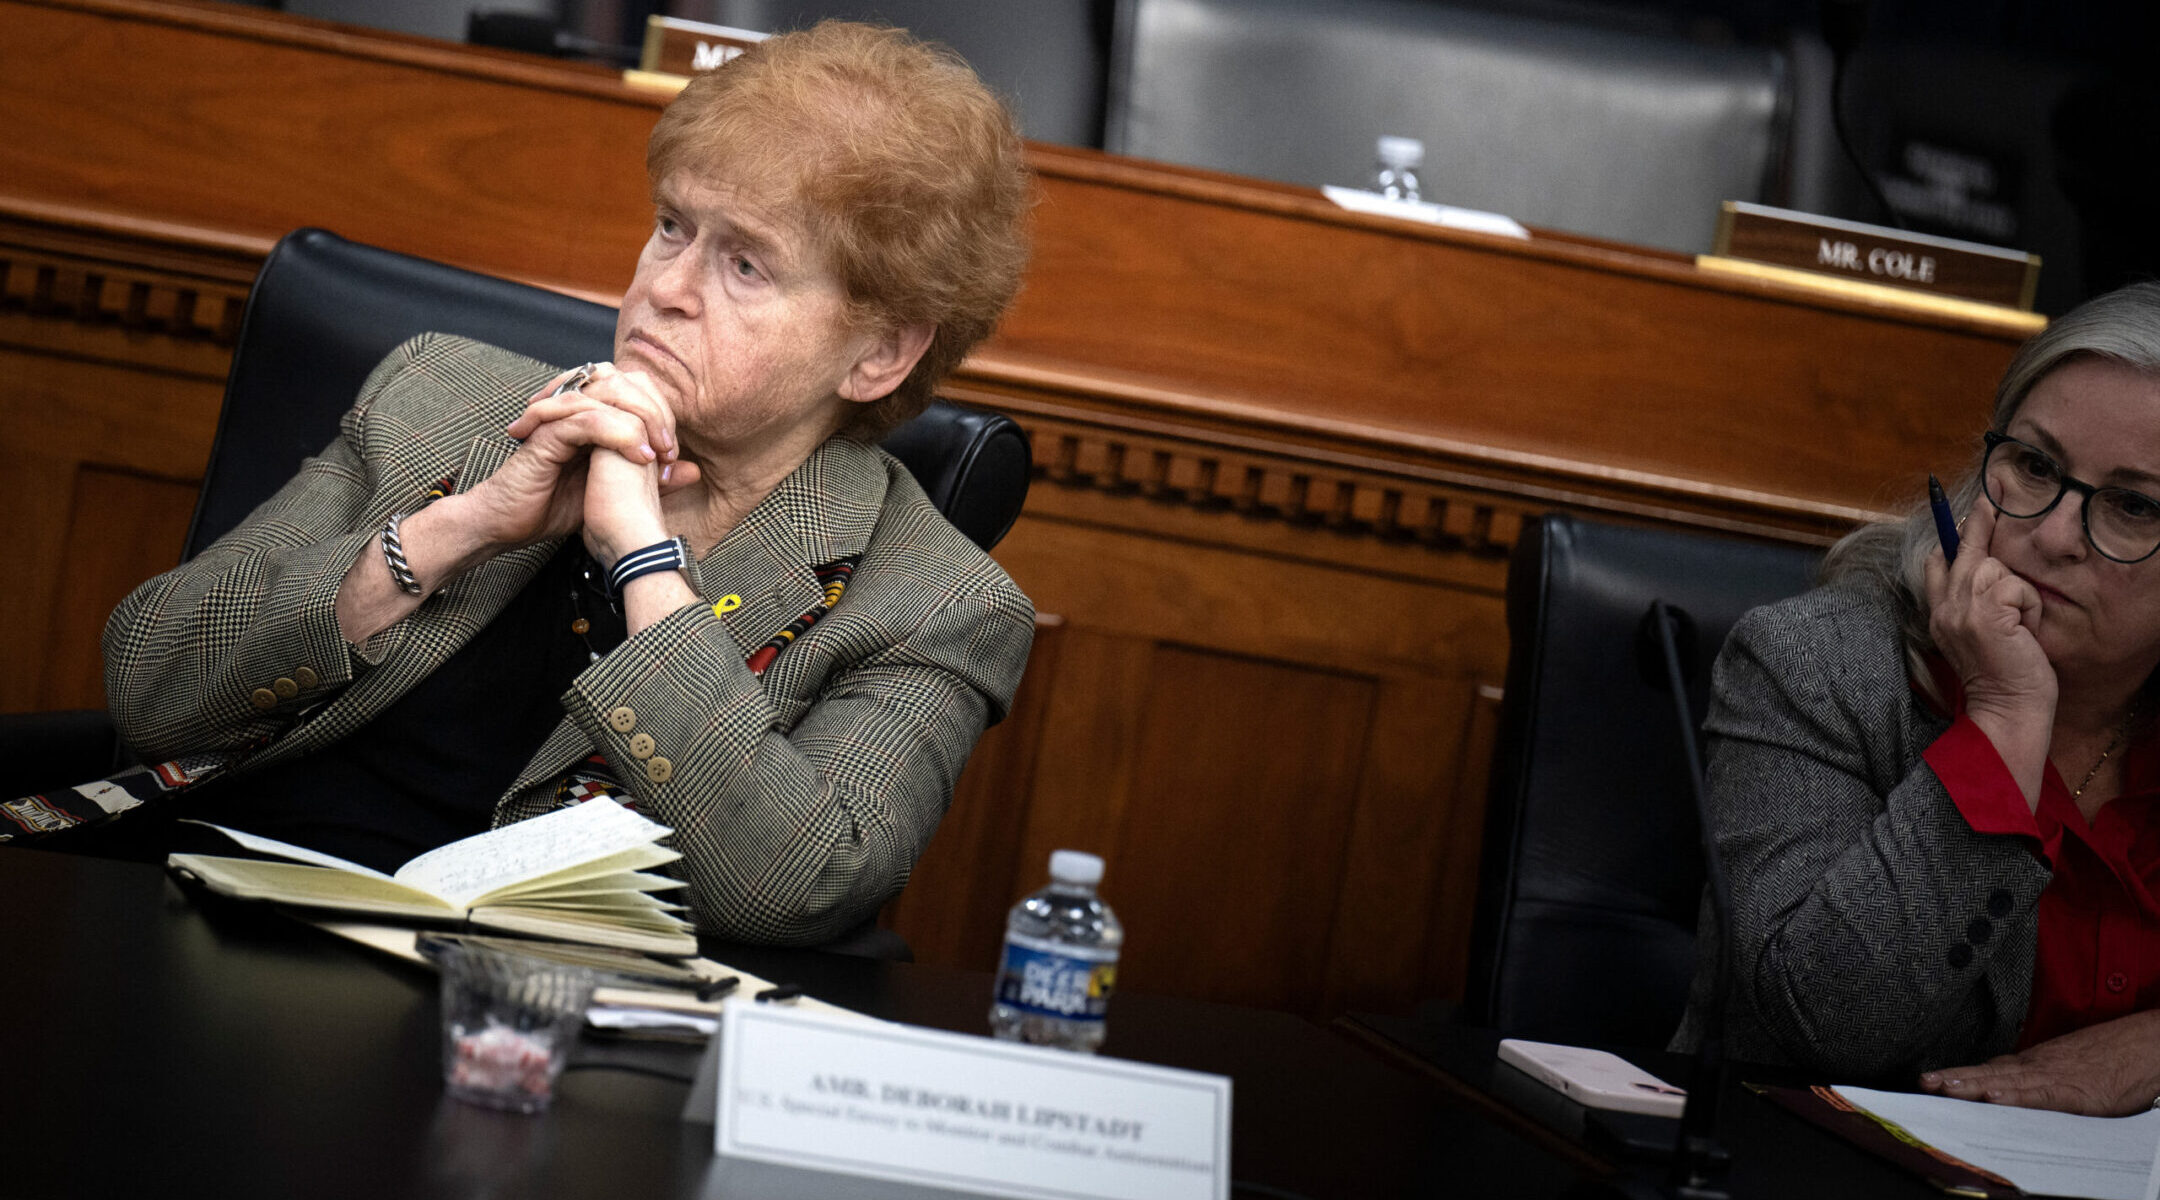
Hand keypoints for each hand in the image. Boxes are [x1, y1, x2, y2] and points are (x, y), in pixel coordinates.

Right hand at [462, 366, 689, 550]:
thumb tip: (693, 470)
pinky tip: (638, 455)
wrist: (507, 525)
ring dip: (642, 421)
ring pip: (609, 395)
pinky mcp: (546, 435)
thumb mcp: (616, 490)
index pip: (635, 390)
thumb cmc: (554, 506)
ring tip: (659, 453)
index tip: (674, 454)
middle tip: (671, 450)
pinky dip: (617, 433)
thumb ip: (655, 477)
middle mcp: (575, 409)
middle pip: (625, 383)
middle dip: (656, 413)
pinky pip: (586, 420)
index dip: (661, 414)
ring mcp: (559, 418)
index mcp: (592, 415)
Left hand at [1920, 1010, 2159, 1115]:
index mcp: (2034, 1063)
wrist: (2148, 1044)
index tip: (1930, 1080)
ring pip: (2006, 1081)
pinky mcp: (2077, 1092)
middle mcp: (2038, 1067)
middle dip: (1954, 1079)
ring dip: (1973, 1085)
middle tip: (1923, 1083)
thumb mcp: (2066, 1066)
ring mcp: (2055, 1077)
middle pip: (1988, 1072)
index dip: (1958, 1075)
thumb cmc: (2110, 1058)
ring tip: (1945, 1089)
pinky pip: (2041, 1096)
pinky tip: (1994, 1099)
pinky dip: (2016, 1097)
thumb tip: (2005, 1089)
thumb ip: (2036, 1077)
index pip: (1988, 1069)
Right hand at [1925, 502, 2057, 804]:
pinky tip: (2024, 633)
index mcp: (1940, 613)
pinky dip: (2029, 607)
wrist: (2007, 709)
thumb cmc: (2004, 677)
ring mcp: (1962, 608)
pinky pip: (2016, 587)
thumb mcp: (1982, 634)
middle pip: (1963, 550)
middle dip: (1979, 519)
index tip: (1962, 508)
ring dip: (2019, 594)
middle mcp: (1944, 606)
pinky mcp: (1985, 612)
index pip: (1938, 561)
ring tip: (2021, 626)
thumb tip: (1987, 567)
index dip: (1953, 534)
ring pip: (1997, 568)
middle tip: (1993, 486)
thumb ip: (1976, 604)